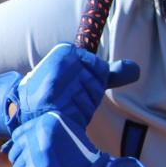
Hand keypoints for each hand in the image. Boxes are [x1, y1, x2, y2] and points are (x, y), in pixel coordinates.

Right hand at [0, 43, 139, 140]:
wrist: (28, 115)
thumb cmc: (57, 96)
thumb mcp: (82, 78)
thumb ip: (110, 73)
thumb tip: (137, 70)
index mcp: (66, 51)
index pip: (101, 69)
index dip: (94, 82)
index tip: (76, 86)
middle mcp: (63, 58)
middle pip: (98, 81)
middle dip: (89, 94)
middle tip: (68, 97)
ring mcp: (58, 74)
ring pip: (91, 94)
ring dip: (82, 105)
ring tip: (64, 104)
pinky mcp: (54, 91)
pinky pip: (82, 105)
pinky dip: (77, 113)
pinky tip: (64, 112)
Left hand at [6, 113, 148, 166]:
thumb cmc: (84, 159)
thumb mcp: (69, 135)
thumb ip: (51, 132)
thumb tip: (26, 137)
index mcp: (48, 121)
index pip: (19, 133)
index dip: (21, 147)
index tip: (27, 156)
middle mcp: (41, 133)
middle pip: (16, 150)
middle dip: (21, 161)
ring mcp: (38, 153)